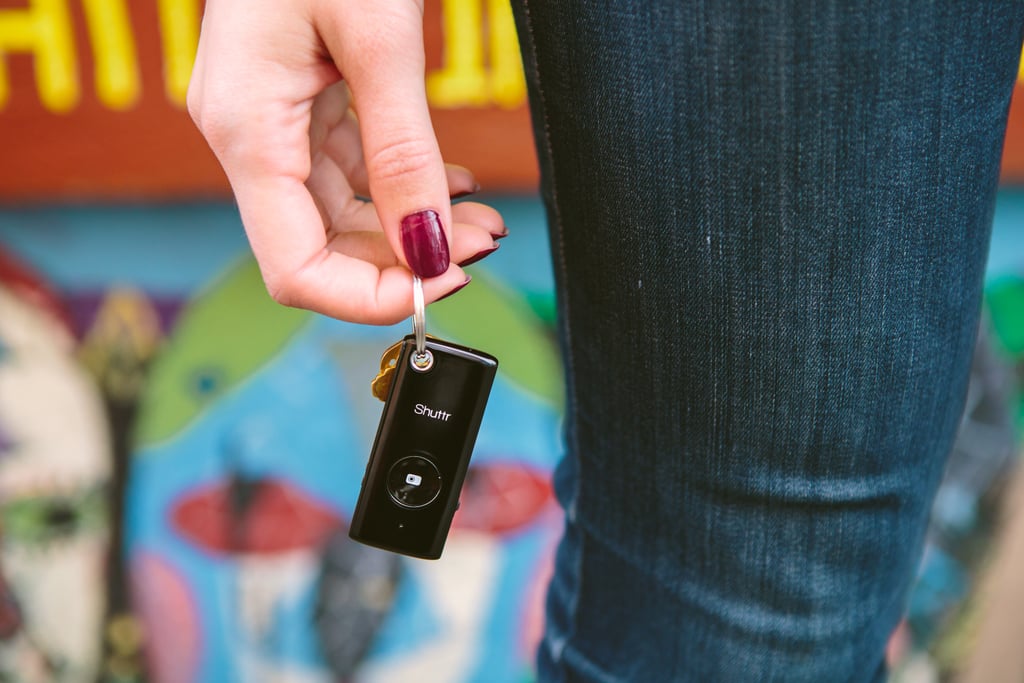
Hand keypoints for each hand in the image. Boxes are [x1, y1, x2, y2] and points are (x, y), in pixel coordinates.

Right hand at [187, 0, 505, 323]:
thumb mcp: (376, 39)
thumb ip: (402, 153)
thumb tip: (428, 253)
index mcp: (246, 129)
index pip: (293, 267)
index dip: (366, 295)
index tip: (441, 286)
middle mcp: (248, 134)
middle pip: (322, 244)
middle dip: (405, 259)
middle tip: (482, 245)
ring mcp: (272, 117)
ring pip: (342, 210)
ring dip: (413, 226)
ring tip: (483, 221)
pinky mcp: (301, 98)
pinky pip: (350, 166)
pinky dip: (402, 185)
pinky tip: (449, 187)